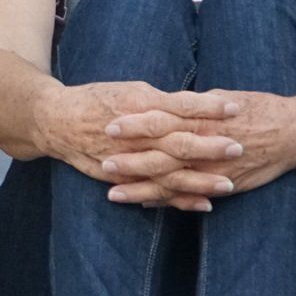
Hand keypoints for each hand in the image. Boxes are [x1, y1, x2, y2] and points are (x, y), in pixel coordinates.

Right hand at [41, 82, 241, 210]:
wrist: (56, 121)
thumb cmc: (96, 100)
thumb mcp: (129, 91)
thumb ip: (161, 101)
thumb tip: (197, 104)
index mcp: (139, 106)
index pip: (180, 105)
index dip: (207, 107)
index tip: (235, 108)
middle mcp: (135, 133)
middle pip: (178, 140)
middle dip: (209, 146)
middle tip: (239, 147)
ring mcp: (128, 157)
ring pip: (169, 172)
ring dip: (199, 179)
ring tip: (229, 185)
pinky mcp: (122, 176)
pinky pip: (154, 190)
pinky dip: (178, 198)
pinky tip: (203, 204)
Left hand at [104, 90, 295, 205]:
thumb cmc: (259, 107)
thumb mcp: (222, 97)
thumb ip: (192, 104)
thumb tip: (166, 101)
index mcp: (203, 120)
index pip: (161, 121)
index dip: (134, 125)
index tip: (109, 126)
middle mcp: (207, 147)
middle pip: (161, 156)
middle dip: (130, 163)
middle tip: (102, 165)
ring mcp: (216, 170)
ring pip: (173, 182)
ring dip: (142, 189)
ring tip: (113, 194)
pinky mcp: (226, 185)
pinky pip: (192, 195)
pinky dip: (169, 201)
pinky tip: (146, 204)